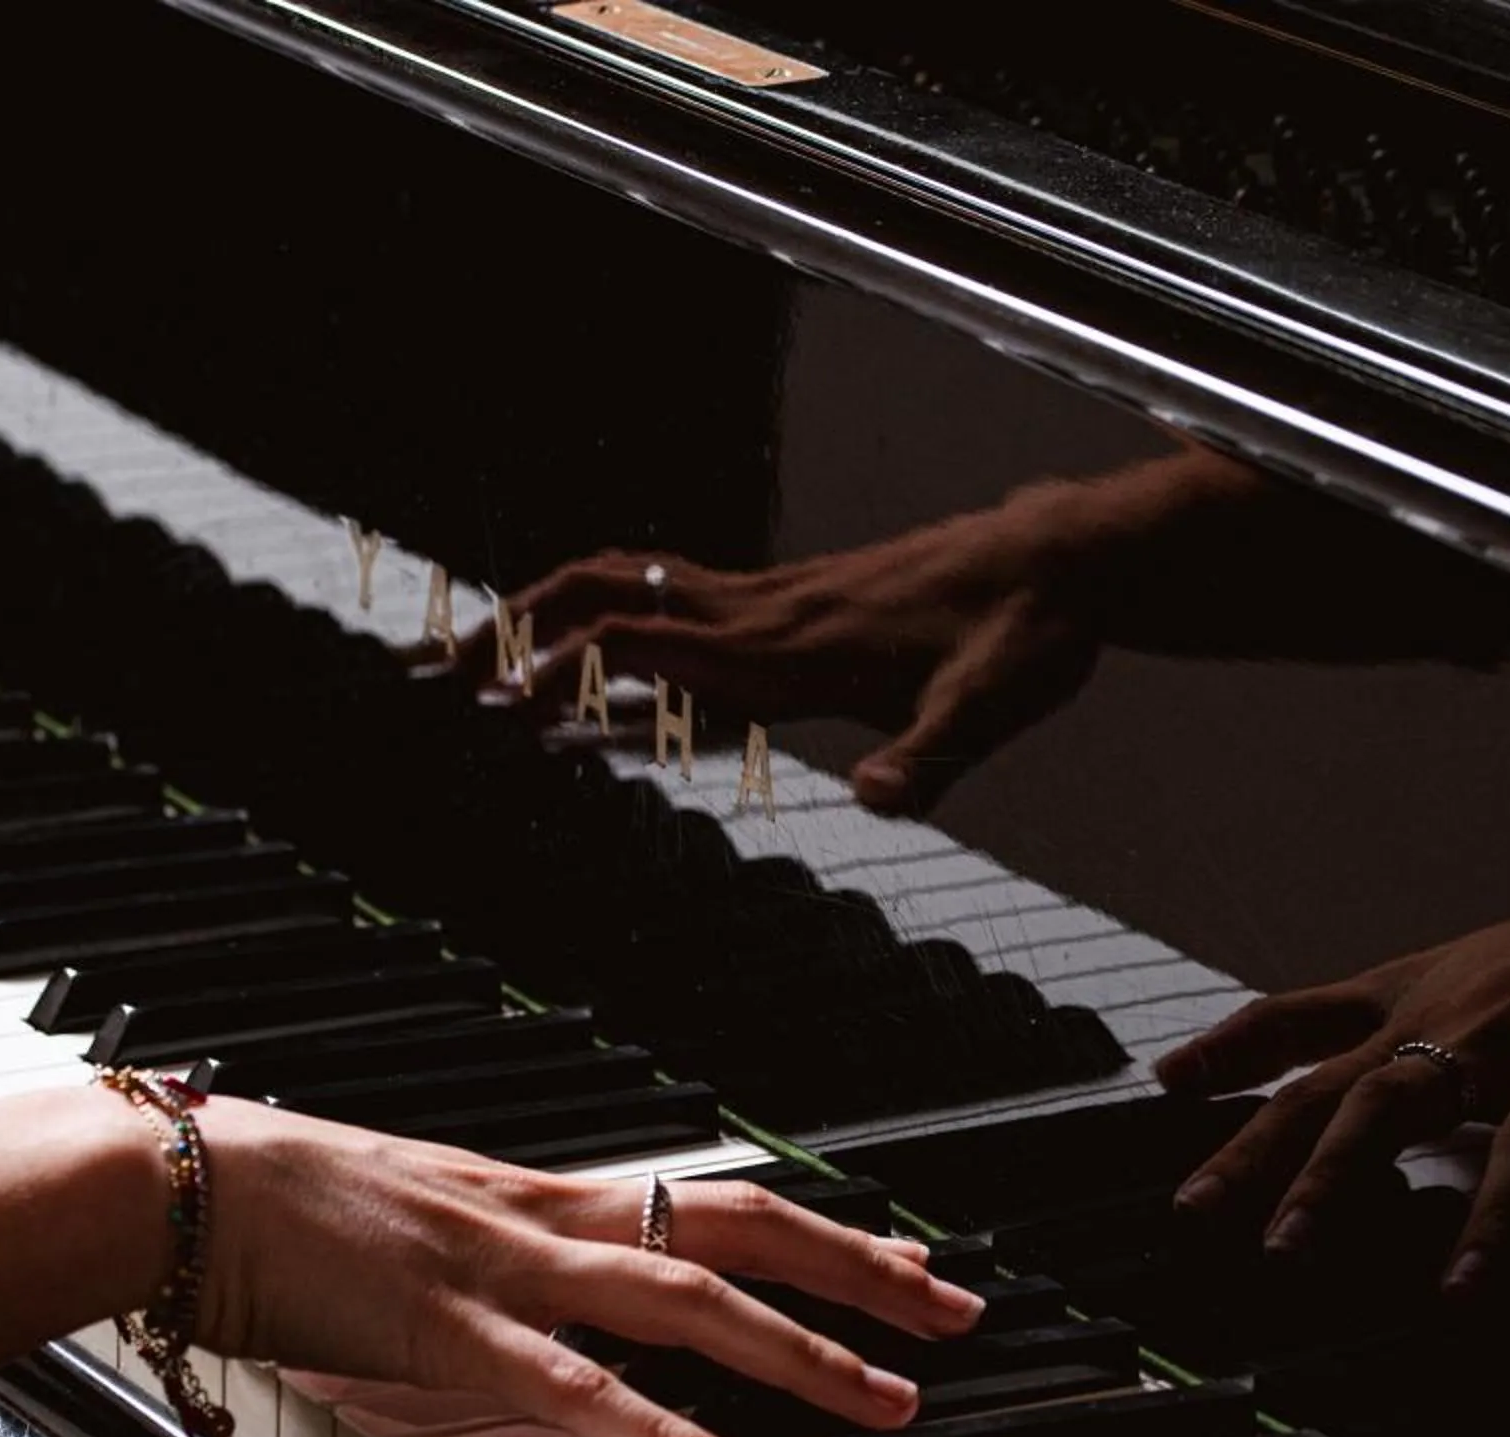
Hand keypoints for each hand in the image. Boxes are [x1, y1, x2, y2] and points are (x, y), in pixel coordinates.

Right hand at [194, 1098, 985, 1436]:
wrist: (179, 1182)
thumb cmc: (278, 1203)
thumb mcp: (413, 1223)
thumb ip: (489, 1264)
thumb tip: (540, 1301)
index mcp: (537, 1198)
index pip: (713, 1196)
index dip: (819, 1230)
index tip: (908, 1263)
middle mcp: (543, 1218)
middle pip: (739, 1225)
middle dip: (859, 1273)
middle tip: (959, 1315)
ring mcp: (503, 1270)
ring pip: (690, 1300)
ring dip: (804, 1351)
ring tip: (892, 1401)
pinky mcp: (447, 1332)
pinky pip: (578, 1390)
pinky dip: (667, 1432)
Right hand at [453, 498, 1097, 816]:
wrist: (1063, 561)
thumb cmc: (1025, 635)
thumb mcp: (988, 710)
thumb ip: (929, 760)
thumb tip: (880, 802)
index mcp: (788, 645)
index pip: (646, 641)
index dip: (564, 664)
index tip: (494, 702)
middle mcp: (765, 613)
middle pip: (608, 595)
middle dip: (518, 630)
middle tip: (446, 676)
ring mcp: (775, 600)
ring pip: (632, 585)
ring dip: (551, 615)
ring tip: (487, 663)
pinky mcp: (792, 601)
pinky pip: (675, 598)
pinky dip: (610, 616)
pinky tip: (590, 657)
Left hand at [1153, 841, 1509, 1310]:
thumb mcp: (1392, 985)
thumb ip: (1287, 1031)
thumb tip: (1170, 1073)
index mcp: (1411, 1027)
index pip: (1308, 1085)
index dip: (1246, 1141)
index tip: (1189, 1210)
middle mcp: (1477, 1041)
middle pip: (1392, 1103)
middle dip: (1335, 1174)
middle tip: (1285, 1252)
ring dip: (1498, 1219)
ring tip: (1462, 1297)